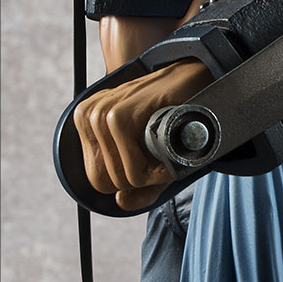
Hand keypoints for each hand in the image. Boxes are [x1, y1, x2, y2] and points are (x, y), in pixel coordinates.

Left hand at [73, 58, 213, 210]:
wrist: (195, 78)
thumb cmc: (173, 113)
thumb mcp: (152, 152)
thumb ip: (137, 185)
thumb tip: (121, 202)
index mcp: (88, 121)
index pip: (98, 178)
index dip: (130, 179)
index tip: (153, 158)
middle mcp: (89, 115)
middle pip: (106, 181)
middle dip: (140, 179)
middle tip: (162, 154)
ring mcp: (101, 114)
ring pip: (122, 179)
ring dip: (153, 173)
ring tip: (167, 144)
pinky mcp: (117, 116)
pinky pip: (133, 172)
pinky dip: (159, 171)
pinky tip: (170, 146)